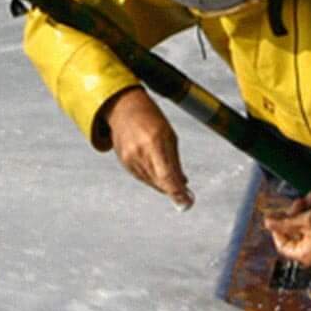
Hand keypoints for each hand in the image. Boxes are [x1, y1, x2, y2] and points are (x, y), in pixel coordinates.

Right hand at [103, 88, 192, 208]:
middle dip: (173, 191)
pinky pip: (142, 177)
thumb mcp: (169, 135)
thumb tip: (183, 183)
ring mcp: (129, 158)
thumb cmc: (151, 118)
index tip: (187, 202)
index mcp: (154, 142)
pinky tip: (157, 172)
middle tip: (185, 198)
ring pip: (151, 182)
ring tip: (172, 179)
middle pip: (159, 182)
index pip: (167, 175)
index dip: (177, 192)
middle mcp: (140, 152)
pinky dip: (152, 178)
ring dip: (163, 185)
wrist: (123, 108)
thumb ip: (175, 161)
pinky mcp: (124, 162)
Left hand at [262, 194, 310, 266]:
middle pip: (294, 231)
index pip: (282, 244)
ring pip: (307, 224)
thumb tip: (266, 222)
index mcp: (304, 254)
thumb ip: (284, 222)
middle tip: (301, 200)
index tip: (279, 214)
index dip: (278, 228)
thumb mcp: (304, 220)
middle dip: (297, 212)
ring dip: (309, 207)